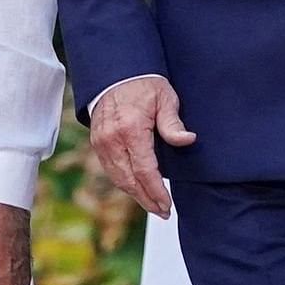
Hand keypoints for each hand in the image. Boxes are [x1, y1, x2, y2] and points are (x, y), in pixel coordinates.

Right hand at [86, 76, 196, 218]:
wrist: (116, 72)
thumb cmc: (143, 84)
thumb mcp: (165, 98)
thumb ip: (173, 124)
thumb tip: (188, 140)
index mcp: (131, 130)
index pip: (144, 171)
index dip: (156, 192)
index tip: (167, 205)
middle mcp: (112, 139)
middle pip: (129, 180)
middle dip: (146, 199)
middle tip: (163, 211)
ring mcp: (101, 142)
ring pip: (118, 178)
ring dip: (135, 195)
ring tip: (152, 205)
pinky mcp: (97, 143)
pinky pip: (110, 170)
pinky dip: (124, 183)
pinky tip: (137, 188)